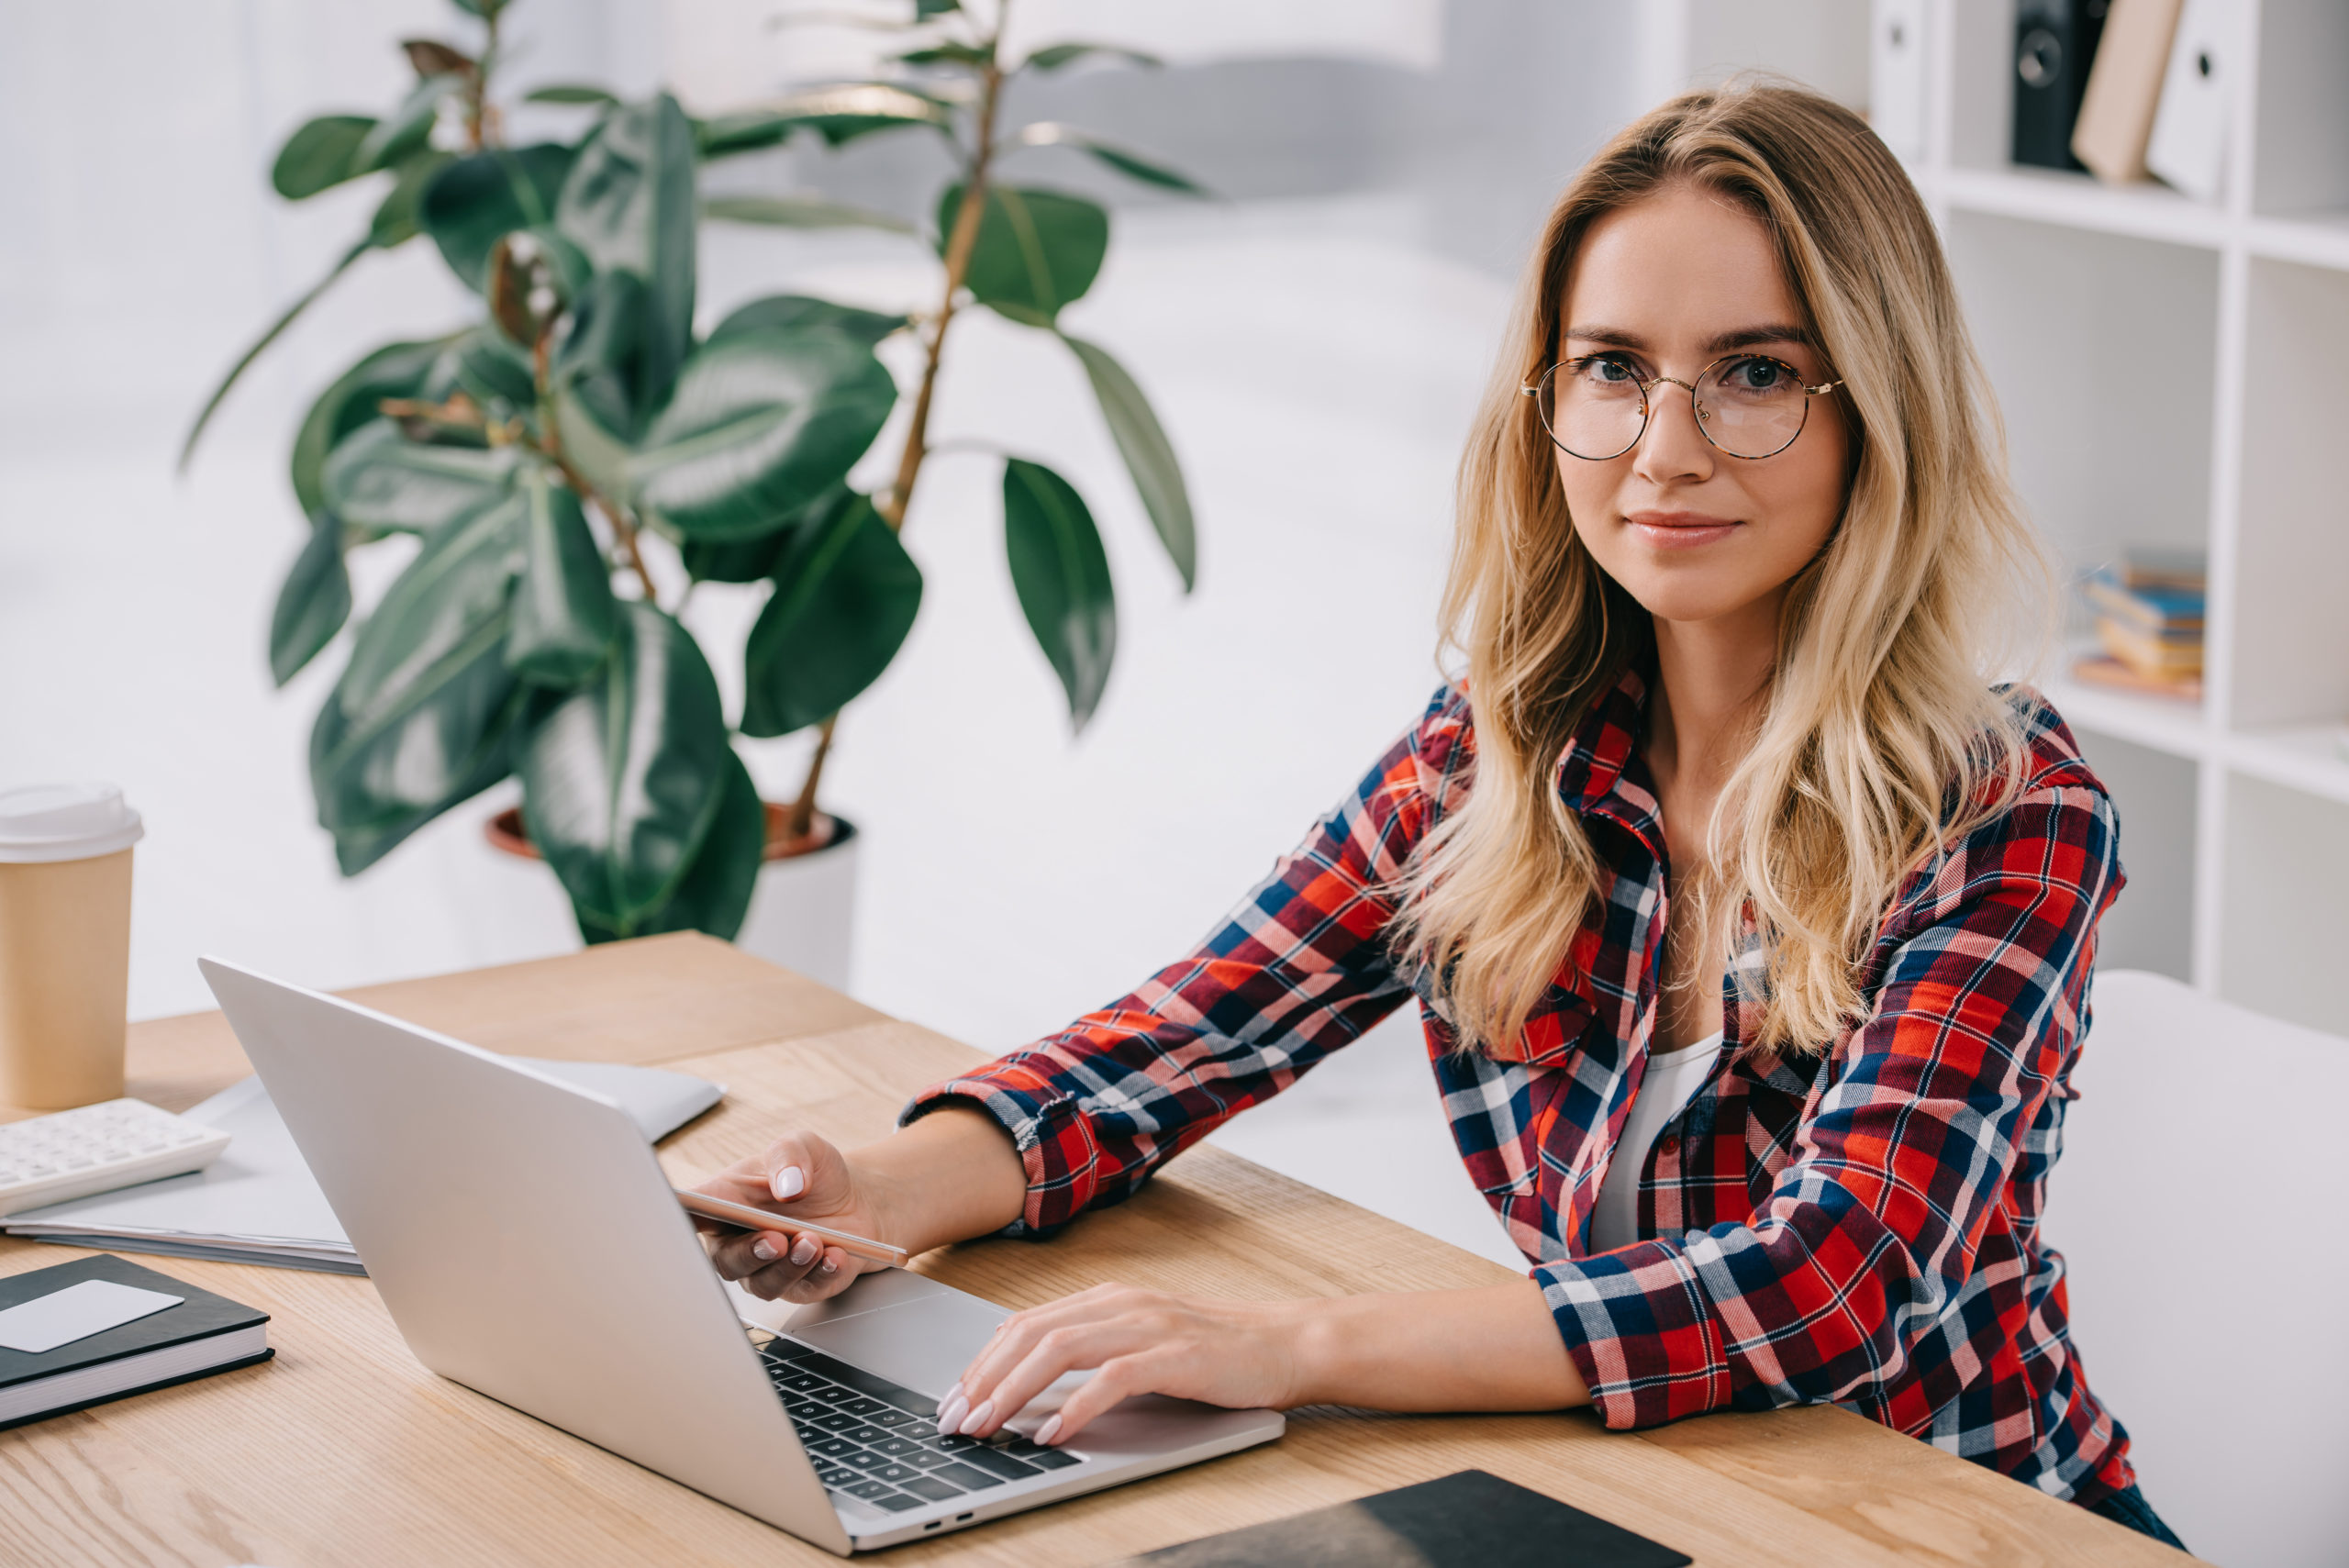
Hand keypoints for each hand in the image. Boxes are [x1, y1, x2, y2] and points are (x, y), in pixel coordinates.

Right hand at [692, 1131, 895, 1303]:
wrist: (854, 1200)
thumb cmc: (813, 1174)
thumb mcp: (802, 1146)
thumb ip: (789, 1155)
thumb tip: (789, 1185)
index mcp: (722, 1202)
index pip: (686, 1213)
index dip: (674, 1219)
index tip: (680, 1218)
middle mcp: (737, 1241)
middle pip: (726, 1261)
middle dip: (750, 1253)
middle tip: (776, 1239)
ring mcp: (766, 1268)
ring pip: (764, 1283)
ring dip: (789, 1266)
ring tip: (813, 1241)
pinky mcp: (799, 1286)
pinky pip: (804, 1289)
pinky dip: (820, 1273)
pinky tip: (834, 1256)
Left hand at [935, 1284, 1307, 1447]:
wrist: (1288, 1344)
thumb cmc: (1218, 1352)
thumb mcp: (1144, 1343)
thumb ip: (1094, 1354)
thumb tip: (1031, 1391)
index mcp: (1108, 1299)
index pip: (1025, 1324)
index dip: (981, 1361)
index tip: (953, 1399)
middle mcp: (1121, 1305)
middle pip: (1030, 1333)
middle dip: (983, 1378)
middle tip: (955, 1420)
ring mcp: (1149, 1326)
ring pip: (1059, 1349)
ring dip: (1014, 1391)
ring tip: (988, 1426)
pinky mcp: (1177, 1356)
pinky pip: (1112, 1378)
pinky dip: (1075, 1406)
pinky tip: (1053, 1432)